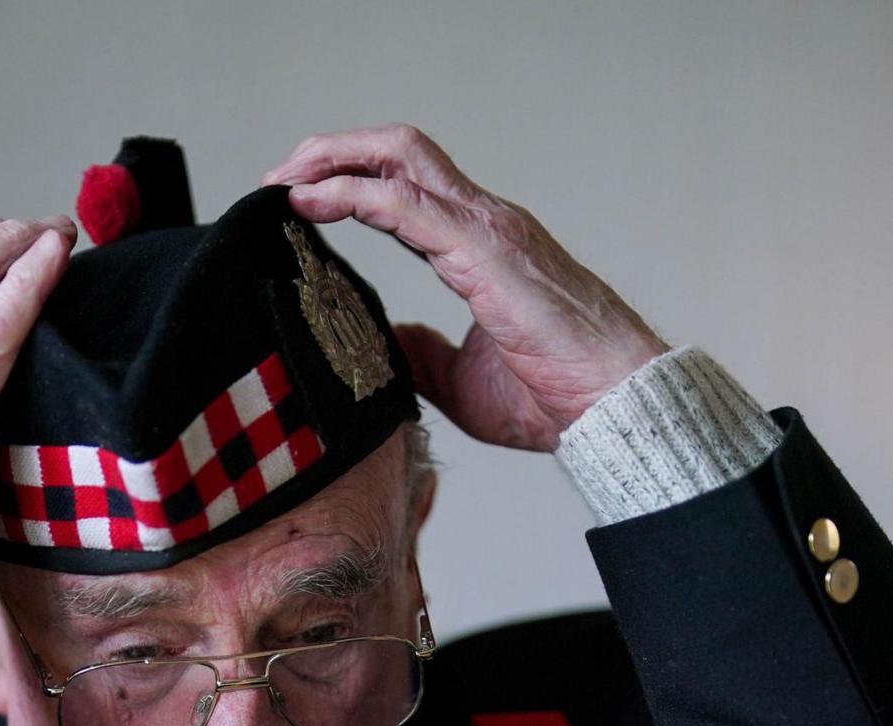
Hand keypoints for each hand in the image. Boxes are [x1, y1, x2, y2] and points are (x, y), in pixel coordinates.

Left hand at [265, 125, 665, 451]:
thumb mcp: (462, 379)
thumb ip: (423, 354)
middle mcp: (482, 222)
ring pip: (400, 156)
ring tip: (284, 180)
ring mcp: (486, 228)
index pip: (406, 186)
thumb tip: (387, 342)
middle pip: (398, 151)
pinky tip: (313, 203)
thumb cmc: (557, 397)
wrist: (614, 407)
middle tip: (278, 178)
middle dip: (332, 152)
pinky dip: (352, 193)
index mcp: (480, 245)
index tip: (298, 200)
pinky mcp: (483, 249)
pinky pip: (406, 202)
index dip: (349, 181)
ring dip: (333, 159)